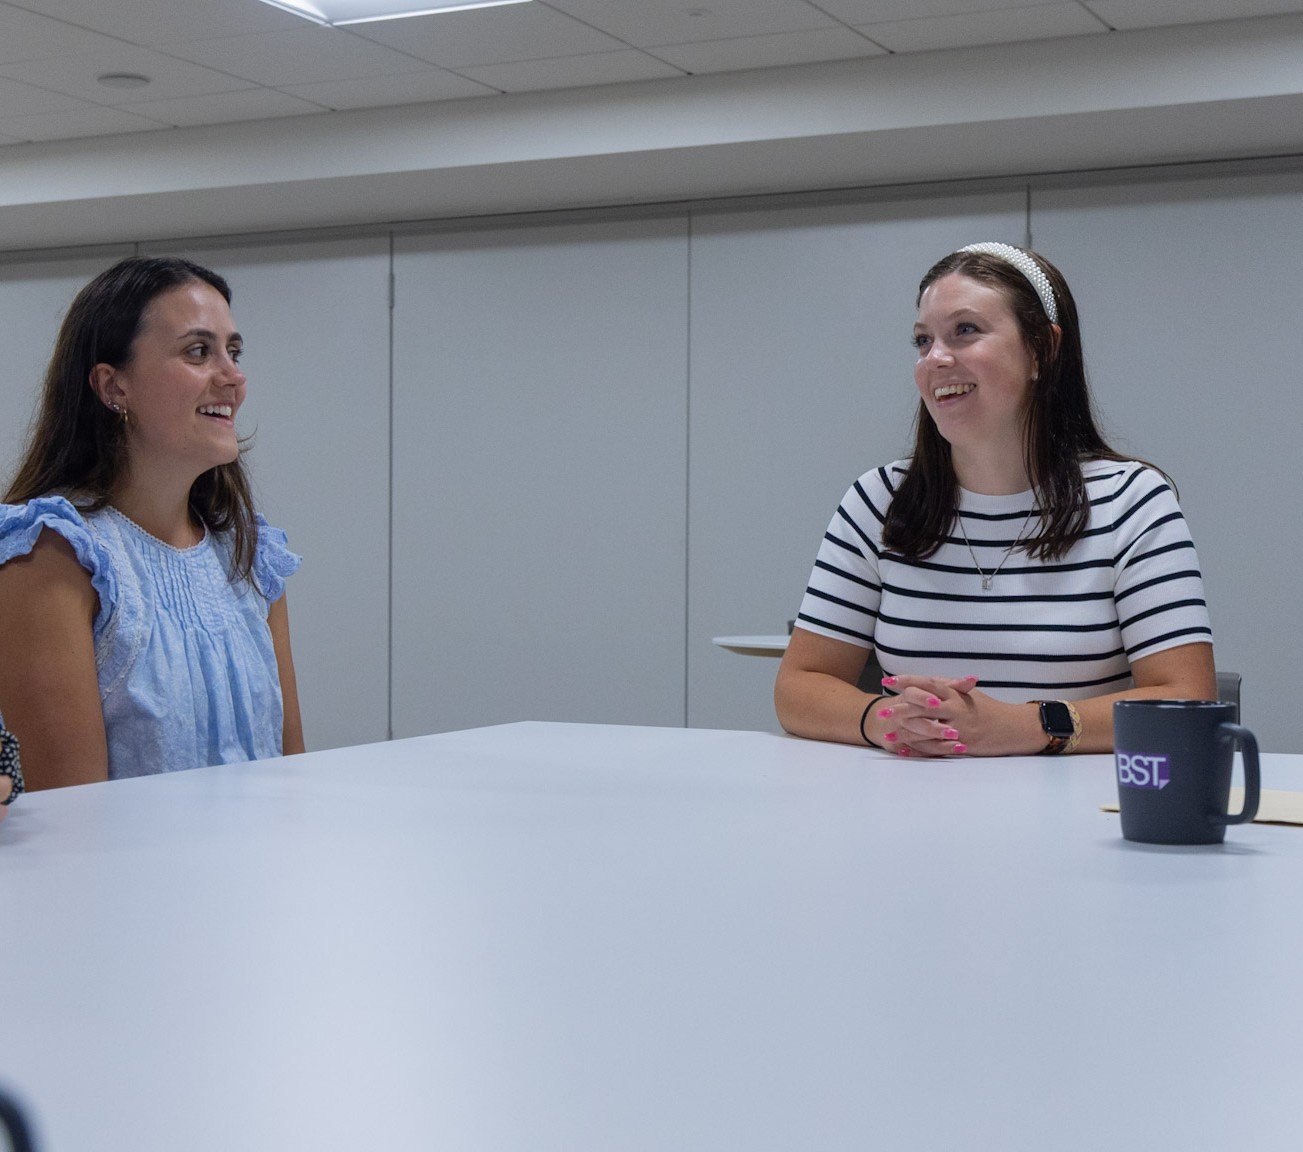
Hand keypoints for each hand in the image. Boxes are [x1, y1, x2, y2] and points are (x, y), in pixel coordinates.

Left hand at [873, 675, 1036, 757]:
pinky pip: (937, 747)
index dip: (907, 681)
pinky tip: (905, 751)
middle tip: (881, 711)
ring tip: (887, 734)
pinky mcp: (962, 745)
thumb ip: (948, 686)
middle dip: (900, 708)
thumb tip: (927, 680)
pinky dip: (920, 749)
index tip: (889, 680)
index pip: (927, 683)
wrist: (1014, 728)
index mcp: (956, 693)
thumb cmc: (990, 709)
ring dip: (905, 732)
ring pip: (926, 728)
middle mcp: (955, 708)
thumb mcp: (969, 694)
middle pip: (922, 705)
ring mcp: (958, 727)